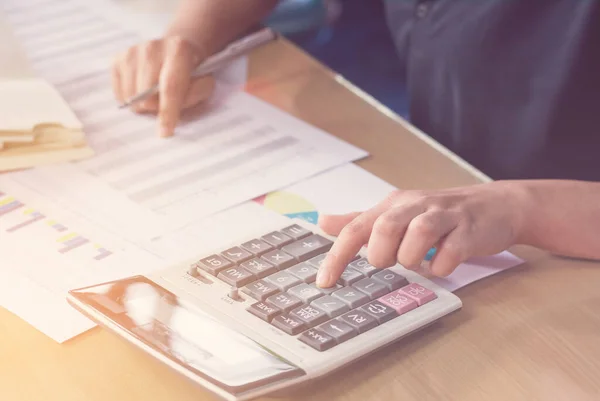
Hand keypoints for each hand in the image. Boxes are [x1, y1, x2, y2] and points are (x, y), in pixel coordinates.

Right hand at [111, 35, 215, 136]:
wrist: (175, 50)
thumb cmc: (191, 73)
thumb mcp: (203, 83)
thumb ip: (193, 95)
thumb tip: (172, 109)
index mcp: (179, 51)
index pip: (171, 86)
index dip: (168, 112)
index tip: (165, 132)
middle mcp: (153, 47)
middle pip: (146, 95)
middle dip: (155, 107)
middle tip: (163, 102)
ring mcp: (132, 52)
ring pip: (130, 96)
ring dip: (142, 104)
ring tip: (153, 94)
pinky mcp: (117, 59)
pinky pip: (119, 93)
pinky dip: (130, 98)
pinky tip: (141, 88)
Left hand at [316, 181, 527, 286]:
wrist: (495, 206)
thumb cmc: (439, 215)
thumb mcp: (396, 213)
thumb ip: (361, 221)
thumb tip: (322, 221)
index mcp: (394, 204)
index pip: (356, 228)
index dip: (338, 256)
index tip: (324, 282)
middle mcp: (416, 205)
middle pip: (386, 226)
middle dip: (382, 253)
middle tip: (390, 262)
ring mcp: (445, 216)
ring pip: (419, 233)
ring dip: (412, 257)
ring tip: (418, 262)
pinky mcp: (469, 230)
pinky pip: (451, 251)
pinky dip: (442, 266)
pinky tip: (442, 266)